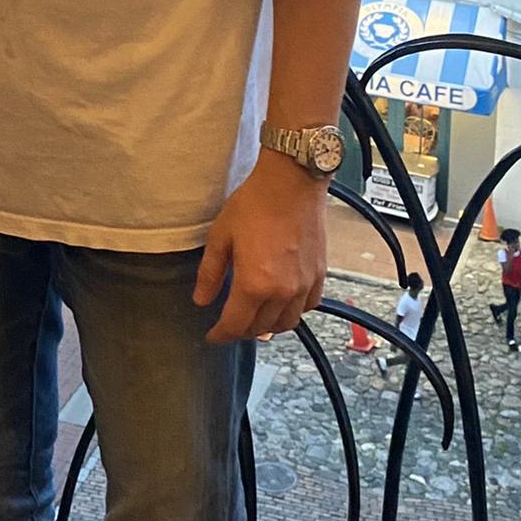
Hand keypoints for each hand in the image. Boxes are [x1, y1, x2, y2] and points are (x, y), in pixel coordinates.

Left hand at [194, 153, 327, 343]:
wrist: (291, 184)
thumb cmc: (254, 205)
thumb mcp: (220, 237)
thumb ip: (210, 274)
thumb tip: (201, 300)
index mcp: (254, 284)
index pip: (235, 324)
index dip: (221, 335)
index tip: (212, 337)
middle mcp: (282, 291)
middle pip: (261, 328)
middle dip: (241, 331)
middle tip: (228, 325)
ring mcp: (304, 284)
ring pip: (287, 323)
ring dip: (268, 326)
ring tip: (253, 318)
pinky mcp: (319, 274)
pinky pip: (307, 306)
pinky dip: (292, 312)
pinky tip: (281, 303)